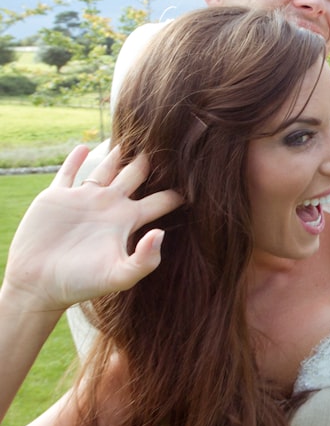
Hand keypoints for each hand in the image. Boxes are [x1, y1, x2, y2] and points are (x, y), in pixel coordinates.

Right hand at [2, 145, 182, 312]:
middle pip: (136, 175)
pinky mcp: (57, 197)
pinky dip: (75, 159)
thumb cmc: (82, 283)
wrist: (39, 286)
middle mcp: (110, 206)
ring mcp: (84, 199)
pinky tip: (84, 147)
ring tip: (131, 139)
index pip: (160, 200)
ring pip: (106, 169)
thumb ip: (145, 259)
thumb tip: (160, 234)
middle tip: (165, 140)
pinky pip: (68, 172)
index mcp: (128, 221)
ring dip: (117, 155)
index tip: (195, 173)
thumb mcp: (119, 275)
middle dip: (149, 161)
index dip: (176, 190)